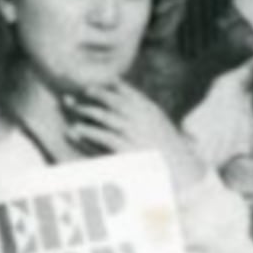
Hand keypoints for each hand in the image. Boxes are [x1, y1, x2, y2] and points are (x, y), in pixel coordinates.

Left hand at [58, 81, 209, 192]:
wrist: (179, 171)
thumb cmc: (168, 150)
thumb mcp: (160, 126)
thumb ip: (145, 112)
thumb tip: (131, 103)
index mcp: (152, 112)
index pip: (132, 94)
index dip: (115, 87)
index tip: (101, 82)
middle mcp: (143, 119)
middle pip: (115, 102)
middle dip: (98, 94)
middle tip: (82, 91)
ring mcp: (135, 133)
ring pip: (106, 117)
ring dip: (88, 110)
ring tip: (73, 107)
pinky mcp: (126, 149)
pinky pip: (103, 137)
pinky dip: (88, 131)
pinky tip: (74, 129)